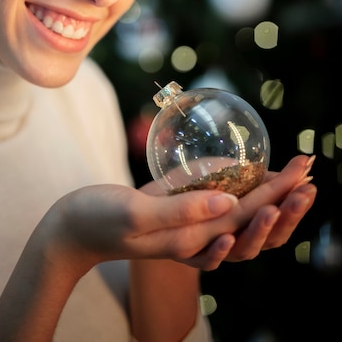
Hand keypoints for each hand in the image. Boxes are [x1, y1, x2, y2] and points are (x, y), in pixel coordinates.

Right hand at [46, 155, 315, 275]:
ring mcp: (185, 229)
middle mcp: (194, 237)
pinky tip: (244, 180)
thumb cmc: (97, 219)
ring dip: (268, 199)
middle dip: (285, 196)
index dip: (279, 191)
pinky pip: (215, 210)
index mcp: (190, 237)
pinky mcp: (174, 217)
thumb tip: (232, 203)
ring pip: (239, 220)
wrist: (71, 229)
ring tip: (290, 177)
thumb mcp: (137, 212)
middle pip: (252, 222)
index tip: (303, 168)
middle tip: (308, 168)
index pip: (247, 214)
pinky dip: (237, 196)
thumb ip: (182, 209)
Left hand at [170, 154, 316, 269]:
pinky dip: (217, 252)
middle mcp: (226, 235)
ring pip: (242, 249)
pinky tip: (225, 237)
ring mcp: (206, 246)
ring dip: (259, 230)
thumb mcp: (199, 174)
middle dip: (289, 213)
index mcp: (235, 215)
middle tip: (305, 191)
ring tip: (270, 209)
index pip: (273, 209)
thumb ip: (230, 174)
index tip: (308, 174)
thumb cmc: (166, 192)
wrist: (122, 217)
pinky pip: (203, 259)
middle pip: (267, 233)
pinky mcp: (180, 252)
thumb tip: (267, 169)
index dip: (292, 195)